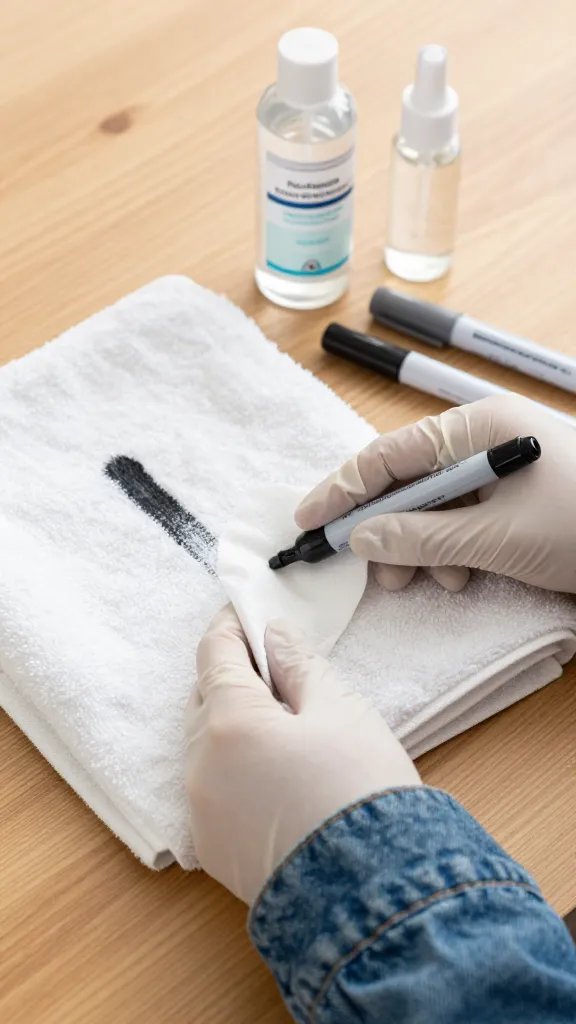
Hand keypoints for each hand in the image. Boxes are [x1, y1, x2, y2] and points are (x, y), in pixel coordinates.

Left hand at [185, 606, 419, 903]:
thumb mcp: (340, 709)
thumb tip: (273, 636)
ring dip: (234, 726)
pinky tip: (275, 776)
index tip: (247, 613)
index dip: (230, 627)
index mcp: (227, 721)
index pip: (214, 654)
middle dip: (234, 677)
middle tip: (276, 667)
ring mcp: (201, 813)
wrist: (374, 895)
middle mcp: (199, 765)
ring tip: (282, 725)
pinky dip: (235, 770)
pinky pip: (215, 791)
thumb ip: (299, 665)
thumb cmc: (361, 787)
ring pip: (208, 747)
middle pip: (206, 700)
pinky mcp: (214, 850)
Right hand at [295, 395, 575, 593]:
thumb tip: (360, 539)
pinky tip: (460, 576)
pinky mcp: (511, 499)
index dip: (342, 490)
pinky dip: (449, 551)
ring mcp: (498, 469)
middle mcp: (482, 440)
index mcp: (476, 428)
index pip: (389, 455)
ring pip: (431, 506)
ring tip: (423, 581)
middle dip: (384, 528)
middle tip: (368, 569)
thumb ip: (419, 537)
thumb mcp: (495, 538)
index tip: (307, 522)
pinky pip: (460, 520)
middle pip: (406, 481)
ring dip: (418, 547)